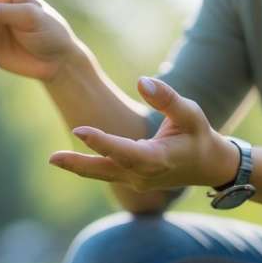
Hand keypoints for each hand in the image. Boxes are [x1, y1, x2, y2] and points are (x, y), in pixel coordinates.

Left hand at [49, 77, 239, 191]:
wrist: (208, 166)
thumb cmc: (198, 134)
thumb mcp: (190, 113)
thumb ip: (167, 98)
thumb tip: (142, 81)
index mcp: (158, 159)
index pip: (125, 151)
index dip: (102, 142)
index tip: (80, 130)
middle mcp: (143, 174)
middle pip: (106, 170)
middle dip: (79, 164)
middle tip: (52, 158)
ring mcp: (136, 181)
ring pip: (102, 174)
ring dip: (78, 167)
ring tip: (53, 159)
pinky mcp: (131, 180)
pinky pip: (106, 173)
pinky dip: (87, 167)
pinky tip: (68, 159)